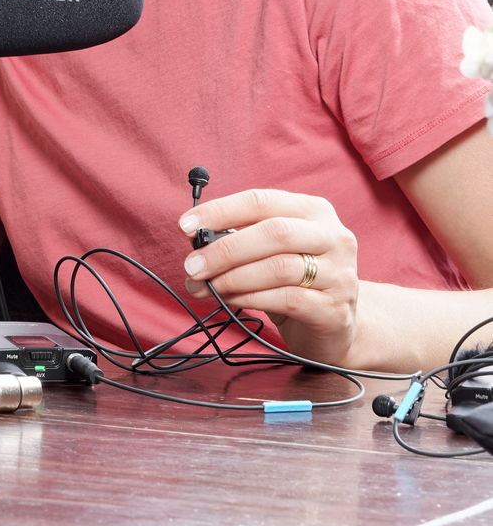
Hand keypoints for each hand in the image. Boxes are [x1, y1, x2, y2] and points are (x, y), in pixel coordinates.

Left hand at [178, 188, 361, 365]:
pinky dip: (248, 298)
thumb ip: (238, 237)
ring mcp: (340, 274)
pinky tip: (229, 300)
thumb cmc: (294, 279)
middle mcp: (334, 237)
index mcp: (314, 211)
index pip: (262, 200)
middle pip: (274, 233)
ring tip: (204, 287)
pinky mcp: (335, 309)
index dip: (220, 210)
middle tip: (192, 266)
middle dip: (224, 250)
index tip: (185, 224)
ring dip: (231, 278)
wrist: (338, 325)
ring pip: (278, 268)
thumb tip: (193, 237)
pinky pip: (285, 299)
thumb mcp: (269, 250)